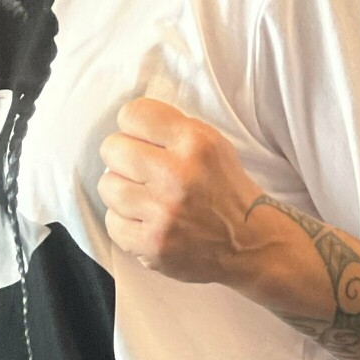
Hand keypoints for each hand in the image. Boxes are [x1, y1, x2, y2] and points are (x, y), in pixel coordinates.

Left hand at [97, 98, 268, 288]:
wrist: (252, 244)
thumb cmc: (225, 189)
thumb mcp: (213, 144)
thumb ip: (171, 129)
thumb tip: (126, 125)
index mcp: (195, 142)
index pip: (133, 114)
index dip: (133, 127)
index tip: (141, 139)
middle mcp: (177, 175)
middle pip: (112, 148)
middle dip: (122, 157)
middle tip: (138, 170)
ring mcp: (163, 213)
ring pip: (107, 186)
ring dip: (121, 191)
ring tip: (142, 197)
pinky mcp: (153, 245)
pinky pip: (112, 223)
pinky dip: (124, 222)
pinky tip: (145, 221)